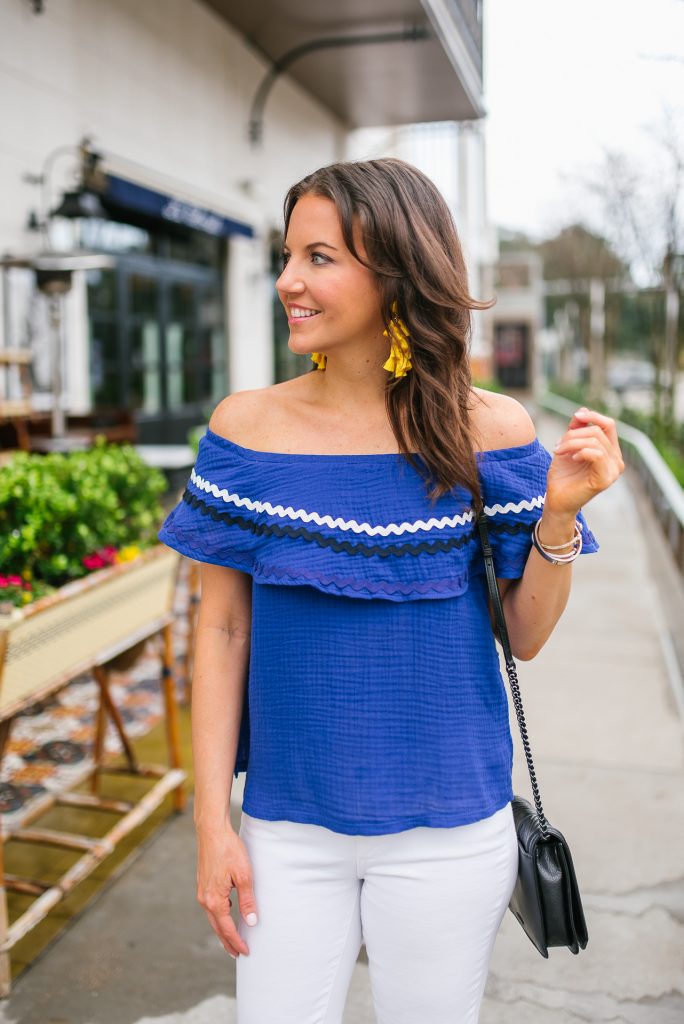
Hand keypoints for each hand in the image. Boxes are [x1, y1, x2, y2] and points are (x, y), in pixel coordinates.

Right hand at [196, 824, 257, 958]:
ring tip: (233, 939)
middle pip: (217, 928)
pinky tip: (226, 915)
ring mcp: (202, 891)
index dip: (237, 942)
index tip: (246, 952)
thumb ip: (247, 901)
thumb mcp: (244, 876)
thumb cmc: (229, 850)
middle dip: (228, 942)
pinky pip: (211, 907)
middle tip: (238, 954)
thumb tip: (251, 923)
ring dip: (223, 930)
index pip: (227, 929)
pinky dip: (219, 917)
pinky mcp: (203, 884)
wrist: (212, 831)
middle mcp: (204, 899)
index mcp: (214, 900)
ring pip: (213, 918)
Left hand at [546, 407, 624, 516]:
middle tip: (557, 446)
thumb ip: (576, 429)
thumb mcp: (568, 446)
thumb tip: (584, 410)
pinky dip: (581, 452)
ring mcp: (613, 471)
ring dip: (571, 443)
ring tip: (559, 451)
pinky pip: (597, 455)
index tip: (576, 417)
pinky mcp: (605, 479)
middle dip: (573, 435)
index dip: (593, 417)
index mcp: (610, 451)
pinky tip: (572, 458)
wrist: (556, 500)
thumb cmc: (563, 475)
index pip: (609, 425)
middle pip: (598, 432)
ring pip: (595, 442)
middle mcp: (616, 460)